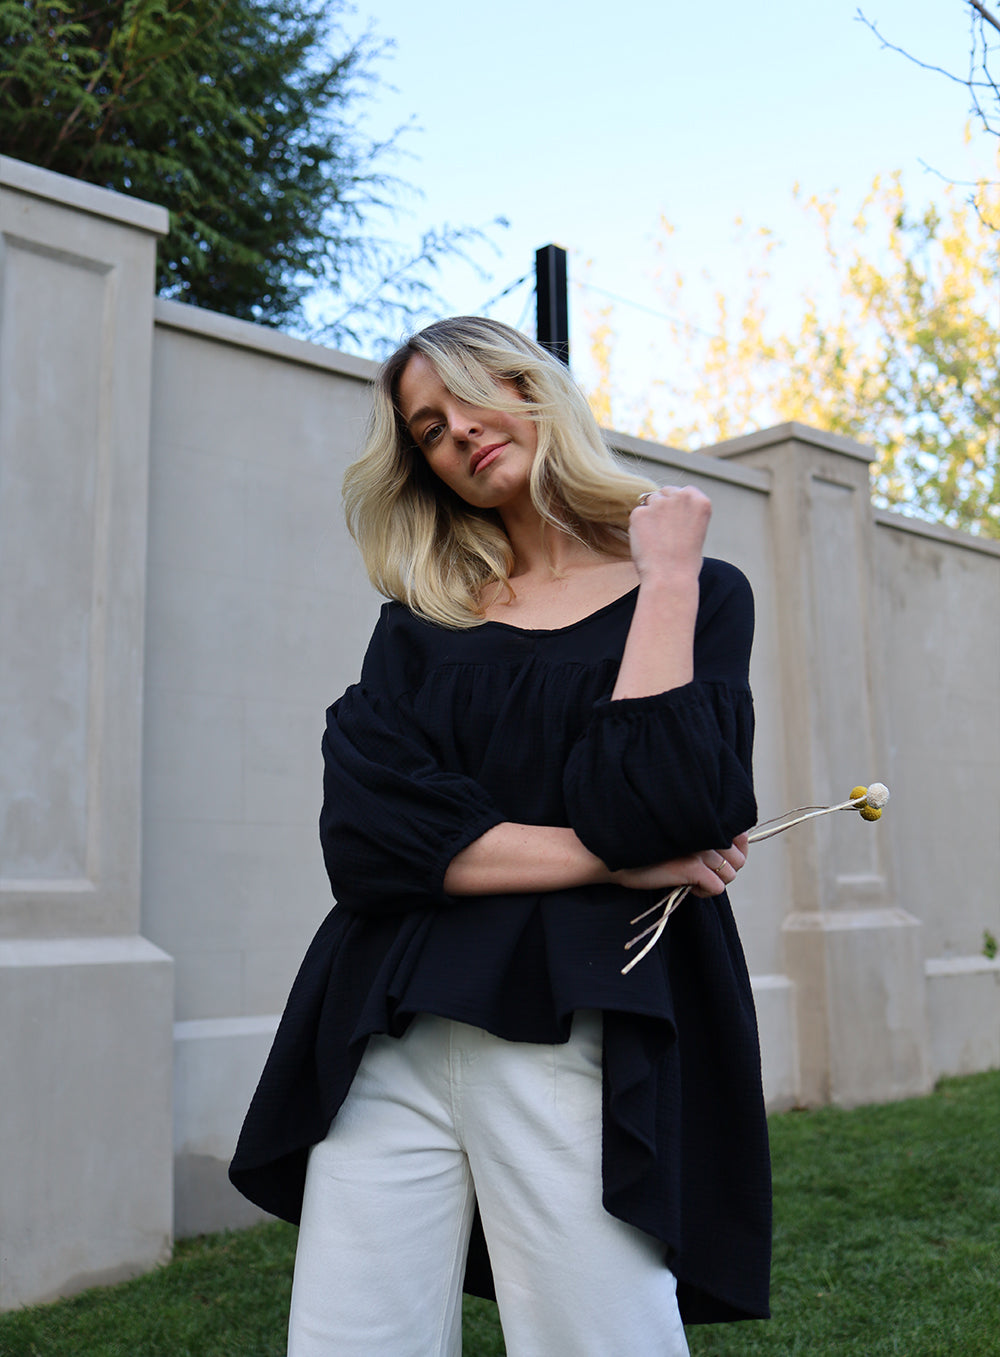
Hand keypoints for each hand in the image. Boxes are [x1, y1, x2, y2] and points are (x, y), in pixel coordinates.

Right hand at [613, 833, 747, 897]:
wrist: (614, 855)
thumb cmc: (643, 846)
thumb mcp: (677, 835)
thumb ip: (701, 836)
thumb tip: (730, 851)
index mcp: (702, 817)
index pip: (740, 835)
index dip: (737, 850)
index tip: (723, 858)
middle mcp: (705, 829)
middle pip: (739, 859)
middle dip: (725, 870)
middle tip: (703, 873)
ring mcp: (700, 848)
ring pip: (730, 874)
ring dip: (715, 882)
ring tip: (693, 880)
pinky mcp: (693, 867)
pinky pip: (717, 887)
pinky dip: (705, 892)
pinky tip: (688, 888)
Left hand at [628, 486, 710, 584]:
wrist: (670, 577)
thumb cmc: (685, 561)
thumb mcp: (696, 531)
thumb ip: (684, 514)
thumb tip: (666, 507)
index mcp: (700, 501)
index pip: (683, 492)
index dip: (677, 507)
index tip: (677, 522)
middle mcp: (681, 497)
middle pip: (665, 493)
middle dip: (662, 507)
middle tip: (664, 532)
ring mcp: (659, 503)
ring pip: (649, 502)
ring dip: (650, 516)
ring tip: (657, 540)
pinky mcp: (639, 513)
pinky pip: (637, 515)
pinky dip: (638, 527)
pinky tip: (647, 543)